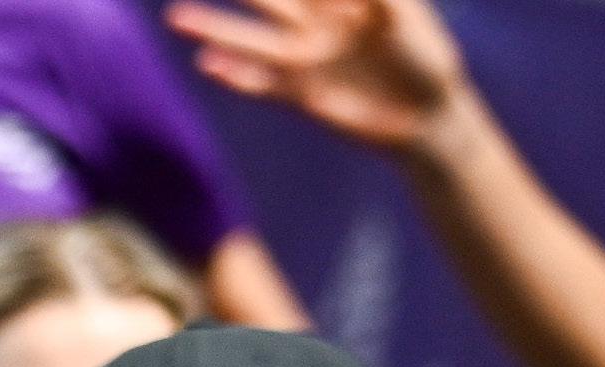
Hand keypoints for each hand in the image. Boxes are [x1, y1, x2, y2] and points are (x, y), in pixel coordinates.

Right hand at [167, 0, 469, 155]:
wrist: (423, 118)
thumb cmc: (427, 58)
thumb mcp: (408, 17)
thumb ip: (383, 1)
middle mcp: (316, 25)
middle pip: (267, 0)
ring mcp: (303, 61)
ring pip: (249, 39)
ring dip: (213, 27)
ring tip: (177, 15)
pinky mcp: (298, 97)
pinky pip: (258, 84)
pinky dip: (234, 75)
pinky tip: (207, 65)